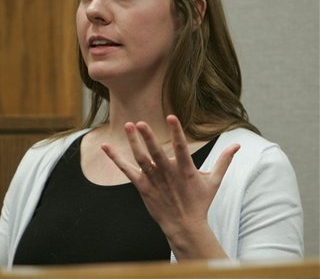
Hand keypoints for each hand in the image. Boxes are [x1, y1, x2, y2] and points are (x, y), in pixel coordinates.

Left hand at [101, 115, 238, 257]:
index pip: (180, 147)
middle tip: (139, 123)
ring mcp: (154, 181)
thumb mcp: (214, 181)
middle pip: (156, 154)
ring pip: (141, 159)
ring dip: (133, 143)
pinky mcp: (143, 187)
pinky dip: (116, 159)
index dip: (176, 132)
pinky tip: (106, 147)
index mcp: (185, 170)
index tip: (171, 117)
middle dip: (148, 138)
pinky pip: (127, 171)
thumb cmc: (200, 202)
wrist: (185, 226)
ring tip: (128, 125)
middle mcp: (168, 174)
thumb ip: (224, 161)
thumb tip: (238, 145)